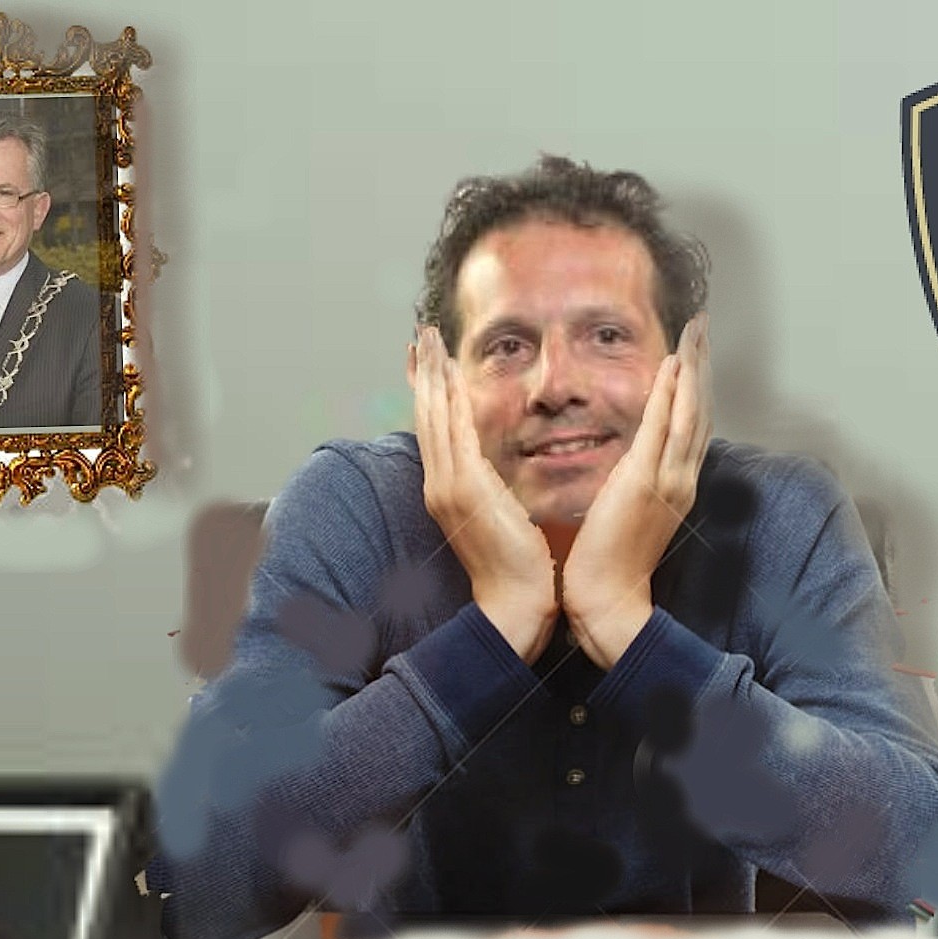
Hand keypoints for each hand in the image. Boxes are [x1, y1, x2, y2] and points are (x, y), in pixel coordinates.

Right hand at [410, 325, 556, 660]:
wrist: (514, 605)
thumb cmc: (515, 568)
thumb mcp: (500, 518)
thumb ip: (491, 491)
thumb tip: (494, 473)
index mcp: (447, 491)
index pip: (434, 430)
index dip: (429, 392)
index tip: (427, 360)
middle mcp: (439, 486)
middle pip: (426, 416)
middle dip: (424, 373)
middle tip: (422, 334)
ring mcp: (449, 488)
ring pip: (435, 419)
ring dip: (432, 377)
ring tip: (429, 341)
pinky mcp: (467, 492)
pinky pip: (456, 437)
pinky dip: (452, 404)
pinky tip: (452, 376)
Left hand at [559, 315, 710, 669]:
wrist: (606, 600)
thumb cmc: (609, 566)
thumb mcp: (627, 516)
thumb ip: (634, 486)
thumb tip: (629, 464)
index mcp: (675, 488)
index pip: (691, 428)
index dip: (696, 389)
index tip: (694, 355)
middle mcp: (680, 481)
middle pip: (700, 412)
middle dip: (702, 367)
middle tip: (703, 326)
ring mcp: (668, 482)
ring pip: (690, 414)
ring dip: (694, 369)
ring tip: (696, 332)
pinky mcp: (645, 484)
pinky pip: (664, 430)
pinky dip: (672, 396)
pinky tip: (674, 366)